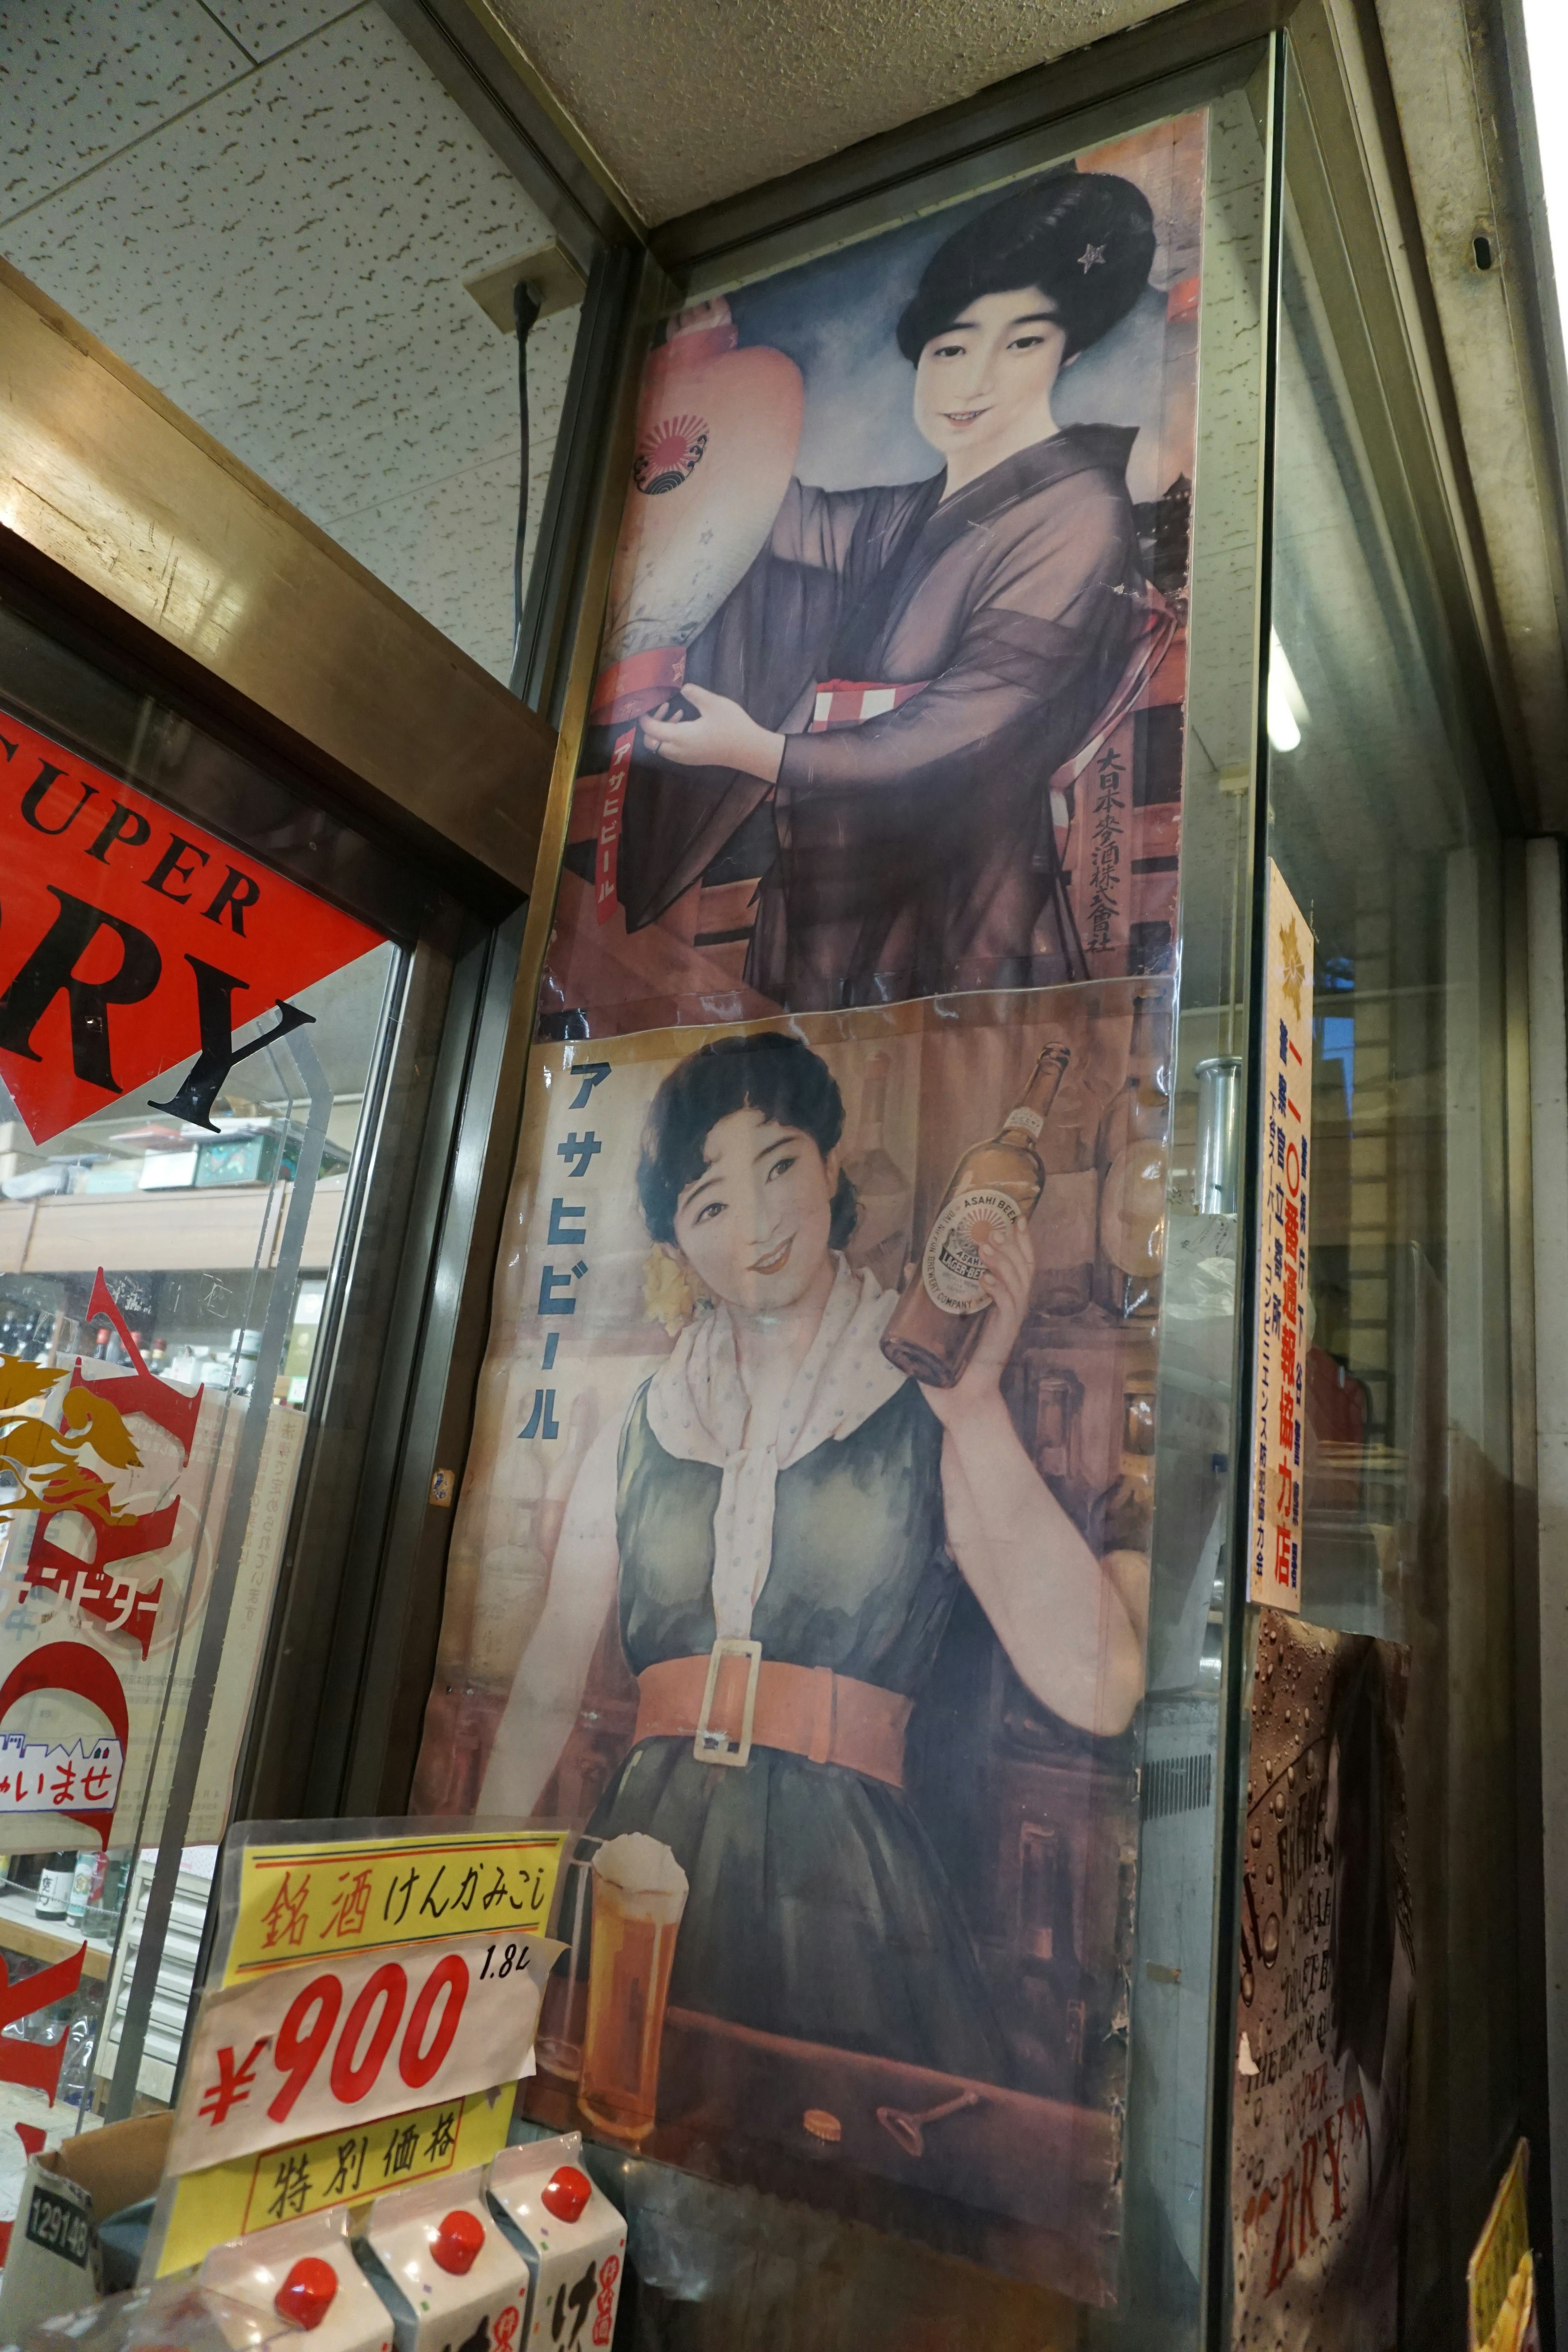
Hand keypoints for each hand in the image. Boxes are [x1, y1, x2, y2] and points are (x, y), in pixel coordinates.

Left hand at [640, 684, 785, 782]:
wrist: (749, 750)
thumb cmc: (732, 726)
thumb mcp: (714, 703)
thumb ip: (694, 694)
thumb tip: (682, 688)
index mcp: (680, 737)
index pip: (651, 729)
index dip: (644, 717)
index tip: (646, 703)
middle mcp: (678, 751)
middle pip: (652, 742)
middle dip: (652, 725)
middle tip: (664, 707)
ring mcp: (685, 757)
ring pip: (662, 747)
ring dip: (663, 731)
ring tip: (676, 712)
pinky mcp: (693, 759)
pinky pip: (672, 750)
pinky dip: (671, 737)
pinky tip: (685, 723)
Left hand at [921, 1218, 1034, 1425]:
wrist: (959, 1404)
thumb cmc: (948, 1367)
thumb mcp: (935, 1323)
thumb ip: (927, 1294)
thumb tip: (913, 1264)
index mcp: (999, 1304)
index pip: (1017, 1266)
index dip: (1019, 1242)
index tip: (1015, 1217)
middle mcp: (1008, 1311)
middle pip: (1024, 1269)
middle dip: (1014, 1245)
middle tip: (998, 1225)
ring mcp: (1007, 1325)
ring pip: (1017, 1285)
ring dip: (1003, 1262)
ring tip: (987, 1245)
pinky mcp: (1002, 1339)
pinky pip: (1007, 1309)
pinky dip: (999, 1291)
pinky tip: (987, 1279)